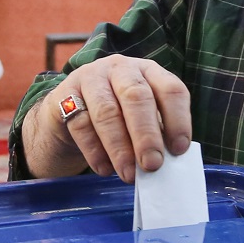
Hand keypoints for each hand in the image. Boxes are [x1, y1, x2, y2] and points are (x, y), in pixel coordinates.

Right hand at [22, 55, 191, 182]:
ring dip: (119, 147)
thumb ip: (155, 133)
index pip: (170, 89)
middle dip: (146, 134)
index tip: (179, 149)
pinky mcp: (65, 94)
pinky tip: (104, 169)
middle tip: (152, 164)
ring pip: (106, 111)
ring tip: (128, 174)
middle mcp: (120, 68)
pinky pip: (81, 124)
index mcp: (148, 71)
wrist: (69, 111)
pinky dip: (94, 151)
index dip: (178, 119)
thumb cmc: (117, 116)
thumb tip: (166, 161)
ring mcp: (90, 78)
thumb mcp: (140, 117)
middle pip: (136, 96)